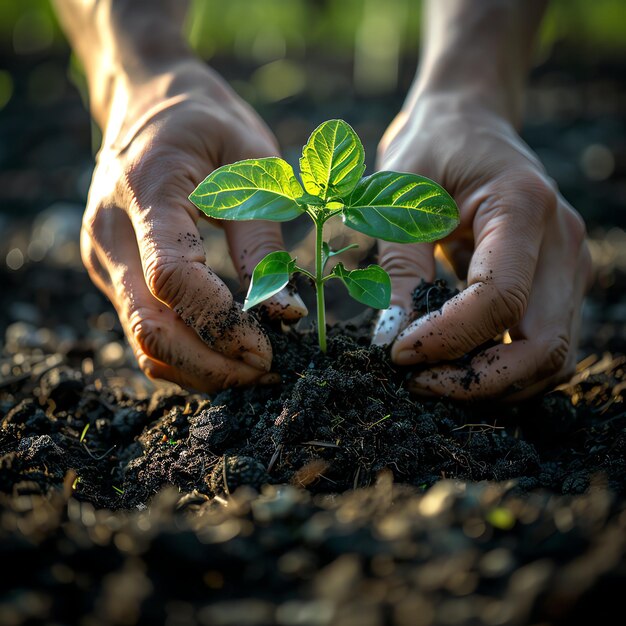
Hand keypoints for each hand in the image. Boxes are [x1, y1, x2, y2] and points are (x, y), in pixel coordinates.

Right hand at [82, 62, 305, 391]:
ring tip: (254, 371)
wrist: (146, 103)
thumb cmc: (206, 123)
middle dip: (213, 365)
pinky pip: (146, 331)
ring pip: (144, 342)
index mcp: (145, 193)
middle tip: (268, 372)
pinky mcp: (113, 275)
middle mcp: (110, 235)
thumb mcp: (251, 162)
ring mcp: (104, 259)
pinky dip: (186, 355)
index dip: (221, 323)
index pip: (172, 278)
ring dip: (200, 369)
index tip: (269, 347)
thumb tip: (285, 313)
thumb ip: (263, 239)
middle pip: (150, 329)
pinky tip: (226, 355)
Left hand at [372, 94, 591, 399]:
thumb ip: (399, 267)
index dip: (447, 339)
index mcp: (522, 206)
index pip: (500, 298)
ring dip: (493, 384)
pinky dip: (503, 369)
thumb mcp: (398, 196)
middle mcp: (562, 241)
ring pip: (551, 357)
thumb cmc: (429, 148)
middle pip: (543, 344)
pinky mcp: (558, 284)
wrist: (467, 123)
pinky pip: (541, 345)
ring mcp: (569, 266)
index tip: (397, 353)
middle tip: (417, 383)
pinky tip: (456, 365)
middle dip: (477, 381)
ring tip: (432, 378)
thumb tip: (393, 341)